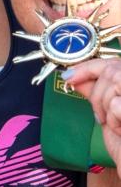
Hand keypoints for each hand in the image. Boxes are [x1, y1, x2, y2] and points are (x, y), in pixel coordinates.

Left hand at [65, 59, 120, 174]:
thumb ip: (95, 91)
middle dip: (96, 95)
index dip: (87, 67)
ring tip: (114, 124)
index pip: (112, 62)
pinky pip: (116, 104)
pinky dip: (113, 120)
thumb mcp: (108, 112)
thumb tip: (75, 77)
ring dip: (105, 107)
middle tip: (99, 116)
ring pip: (114, 83)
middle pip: (110, 71)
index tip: (69, 77)